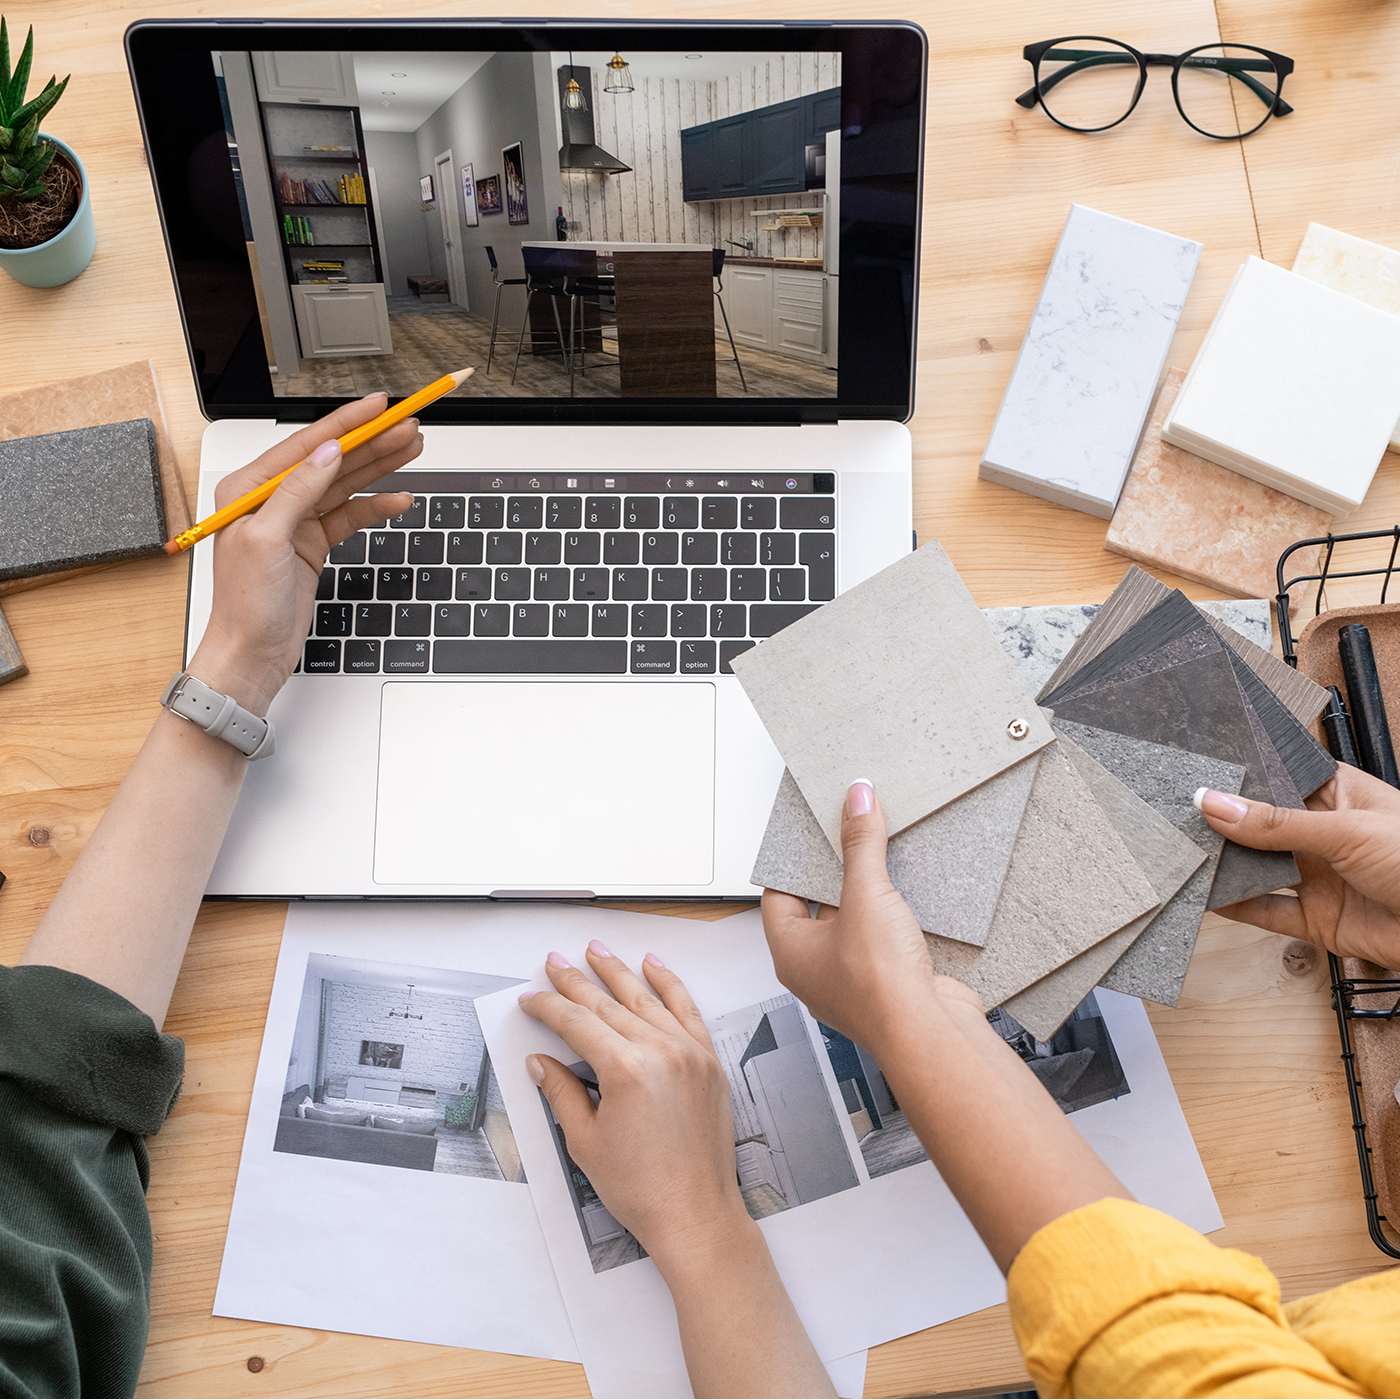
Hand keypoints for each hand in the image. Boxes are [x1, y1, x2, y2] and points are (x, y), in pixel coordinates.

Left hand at [190, 393, 422, 712]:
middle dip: (373, 442)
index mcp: (249, 488)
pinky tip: (399, 498)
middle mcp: (273, 498)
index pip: (306, 444)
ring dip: (380, 467)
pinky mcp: (314, 543)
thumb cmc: (245, 602)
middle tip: (409, 427)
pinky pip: (350, 516)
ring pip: (346, 484)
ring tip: (413, 448)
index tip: (377, 405)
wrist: (252, 652)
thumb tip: (327, 451)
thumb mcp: (267, 539)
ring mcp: (296, 521)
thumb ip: (298, 491)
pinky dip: (375, 507)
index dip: (346, 423)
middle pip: (333, 460)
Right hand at [519, 942, 753, 1275]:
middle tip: (555, 963)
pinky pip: (686, 1010)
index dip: (550, 1008)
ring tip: (597, 951)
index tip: (532, 999)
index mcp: (626, 1069)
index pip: (578, 1023)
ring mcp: (689, 1053)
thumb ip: (562, 1092)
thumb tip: (542, 1063)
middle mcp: (661, 1052)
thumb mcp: (585, 1140)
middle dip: (576, 982)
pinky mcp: (708, 1062)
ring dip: (619, 972)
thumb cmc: (643, 1187)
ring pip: (646, 998)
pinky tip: (654, 967)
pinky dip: (669, 984)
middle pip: (608, 1004)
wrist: (695, 1213)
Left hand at [762, 780, 980, 1058]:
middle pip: (817, 909)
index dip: (793, 862)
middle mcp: (816, 972)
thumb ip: (860, 845)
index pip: (778, 895)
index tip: (808, 834)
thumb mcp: (866, 896)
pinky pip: (883, 943)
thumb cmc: (881, 985)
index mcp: (791, 953)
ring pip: (853, 926)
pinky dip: (892, 920)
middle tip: (847, 838)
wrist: (930, 1034)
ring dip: (867, 898)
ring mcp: (852, 982)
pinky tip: (908, 898)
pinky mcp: (888, 987)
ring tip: (880, 860)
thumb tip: (856, 801)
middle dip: (835, 875)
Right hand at [1198, 763, 1399, 967]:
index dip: (1242, 772)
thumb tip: (1216, 803)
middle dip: (1223, 819)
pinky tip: (1208, 896)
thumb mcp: (1347, 831)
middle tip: (1176, 810)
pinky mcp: (1317, 918)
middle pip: (1261, 822)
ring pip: (1258, 865)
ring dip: (1225, 861)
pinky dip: (1236, 906)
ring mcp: (1320, 876)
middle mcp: (1324, 833)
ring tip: (1183, 849)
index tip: (1198, 768)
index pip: (1279, 774)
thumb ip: (1277, 823)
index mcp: (1339, 795)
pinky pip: (1267, 910)